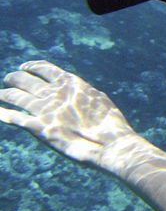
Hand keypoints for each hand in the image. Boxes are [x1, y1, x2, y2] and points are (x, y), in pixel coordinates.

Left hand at [0, 60, 134, 165]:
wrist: (109, 144)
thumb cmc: (110, 123)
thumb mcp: (98, 99)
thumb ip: (83, 92)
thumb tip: (79, 89)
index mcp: (70, 83)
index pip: (43, 68)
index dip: (31, 66)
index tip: (24, 67)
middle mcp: (53, 93)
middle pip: (24, 80)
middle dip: (13, 78)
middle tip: (9, 80)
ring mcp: (44, 110)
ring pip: (14, 96)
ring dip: (4, 94)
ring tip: (0, 95)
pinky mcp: (37, 128)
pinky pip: (13, 118)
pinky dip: (2, 114)